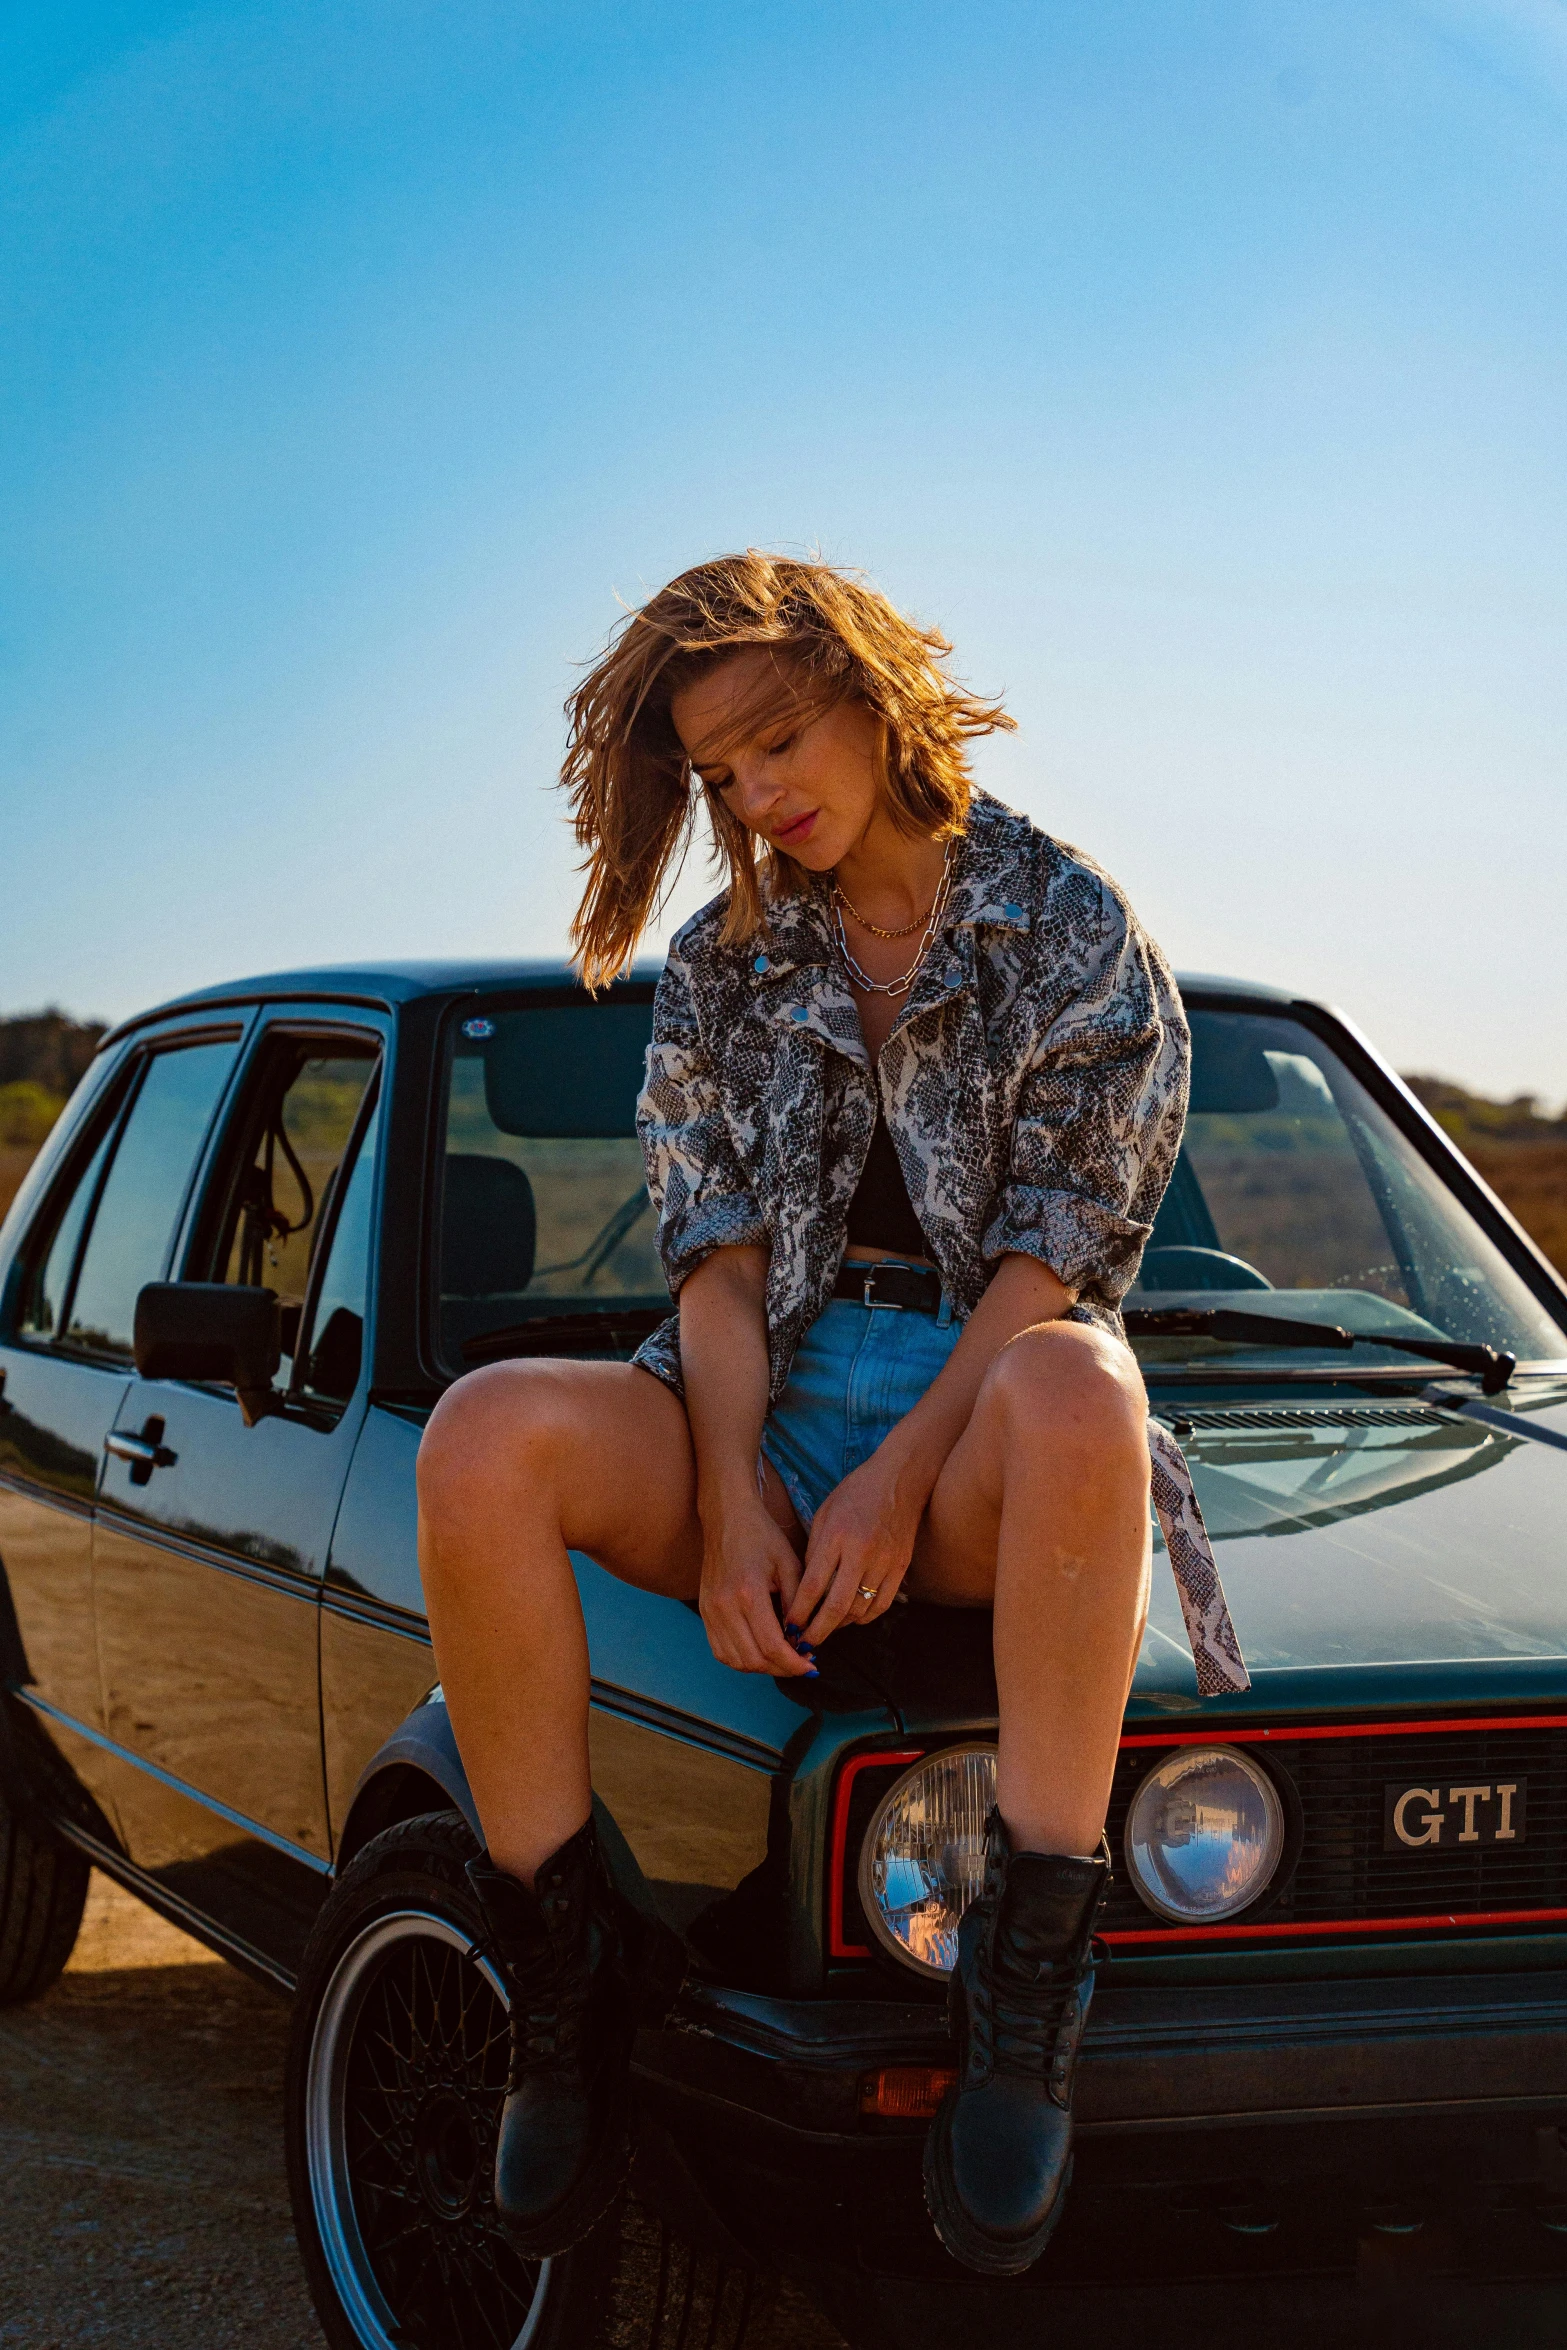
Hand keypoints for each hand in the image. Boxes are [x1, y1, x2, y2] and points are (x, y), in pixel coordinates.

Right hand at [698, 1493, 814, 1677]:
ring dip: (761, 1668)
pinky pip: (720, 1650)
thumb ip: (797, 1604)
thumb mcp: (790, 1565)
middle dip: (781, 1669)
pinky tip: (760, 1653)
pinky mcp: (704, 1611)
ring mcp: (710, 1610)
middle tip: (801, 1664)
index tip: (811, 1666)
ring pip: (735, 1660)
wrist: (727, 1518)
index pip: (771, 1646)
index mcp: (748, 1592)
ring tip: (782, 1660)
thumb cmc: (763, 1537)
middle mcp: (724, 1606)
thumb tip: (801, 1639)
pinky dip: (741, 1660)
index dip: (793, 1663)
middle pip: (753, 1659)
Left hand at [791, 1447, 925, 1646]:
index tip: (787, 1627)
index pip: (812, 1585)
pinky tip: (851, 1618)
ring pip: (860, 1610)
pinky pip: (881, 1605)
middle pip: (836, 1606)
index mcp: (836, 1536)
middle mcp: (861, 1553)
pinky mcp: (901, 1568)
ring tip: (825, 1630)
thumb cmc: (856, 1493)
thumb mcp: (824, 1513)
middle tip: (804, 1645)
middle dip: (817, 1631)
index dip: (798, 1612)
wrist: (900, 1480)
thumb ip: (814, 1550)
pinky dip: (864, 1618)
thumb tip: (806, 1588)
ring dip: (840, 1626)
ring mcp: (884, 1562)